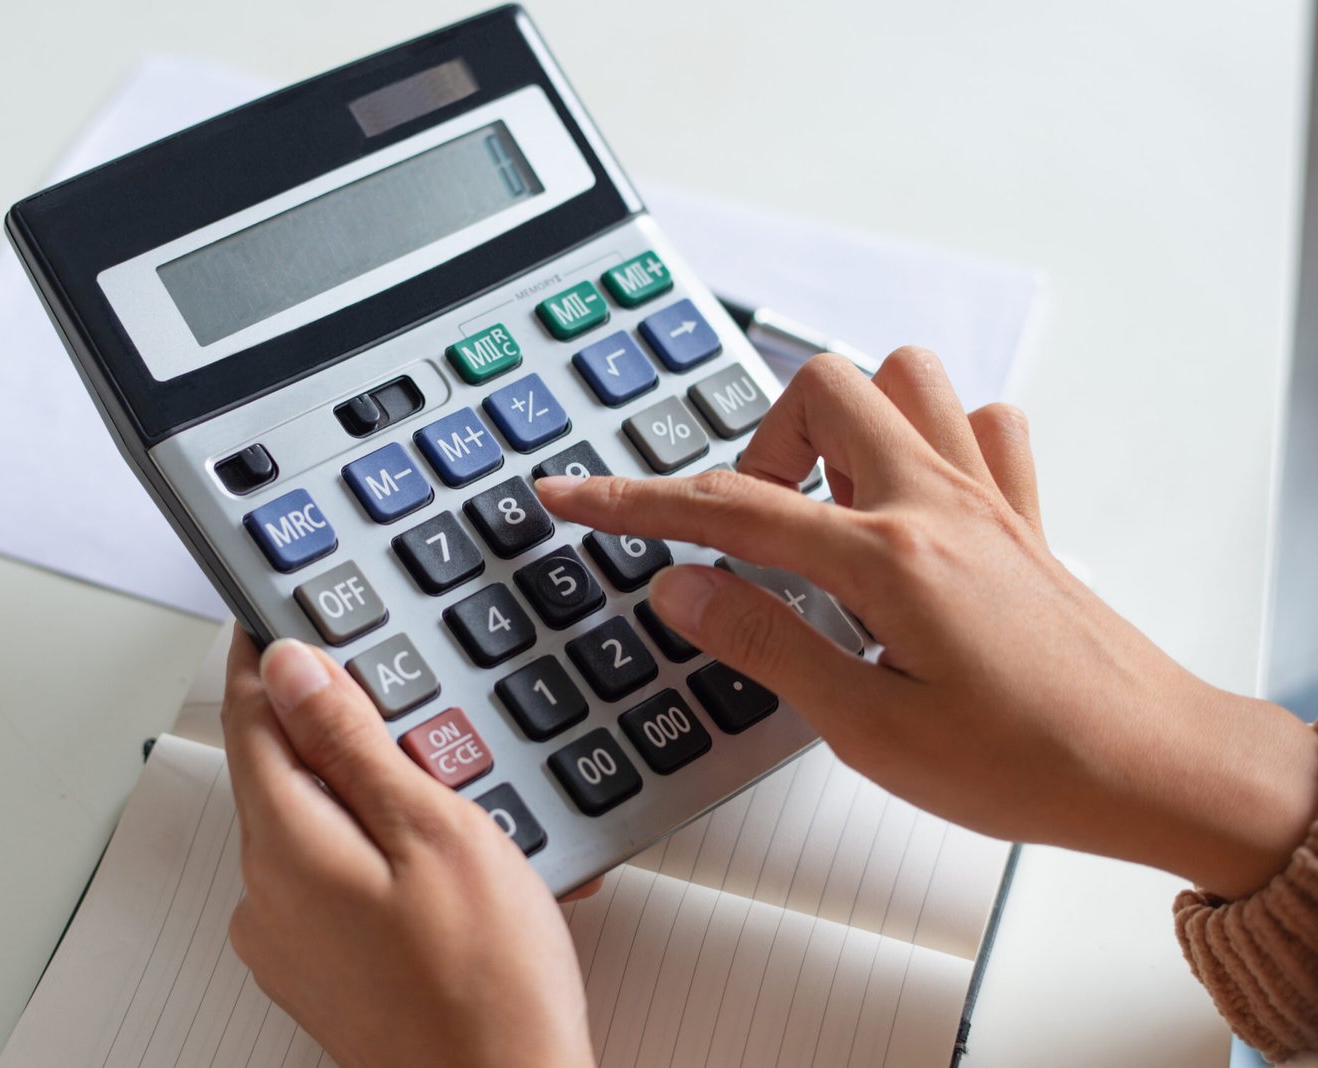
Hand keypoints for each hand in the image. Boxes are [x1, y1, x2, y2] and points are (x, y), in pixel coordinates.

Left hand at [219, 631, 594, 1067]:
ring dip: (370, 793)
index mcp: (283, 846)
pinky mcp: (320, 973)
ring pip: (316, 825)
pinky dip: (378, 851)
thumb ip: (353, 743)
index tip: (274, 612)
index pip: (250, 716)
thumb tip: (294, 670)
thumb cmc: (485, 981)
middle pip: (285, 771)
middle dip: (340, 728)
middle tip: (410, 703)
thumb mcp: (434, 829)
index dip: (264, 654)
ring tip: (457, 798)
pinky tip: (449, 866)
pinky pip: (333, 880)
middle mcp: (265, 897)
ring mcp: (289, 942)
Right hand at [538, 348, 1317, 899]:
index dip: (633, 500)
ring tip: (822, 504)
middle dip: (759, 448)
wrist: (1153, 768)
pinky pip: (977, 422)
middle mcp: (936, 503)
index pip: (730, 508)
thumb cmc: (1025, 763)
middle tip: (750, 530)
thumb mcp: (868, 728)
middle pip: (820, 392)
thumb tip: (682, 588)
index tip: (571, 494)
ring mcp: (985, 496)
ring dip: (843, 421)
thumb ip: (766, 643)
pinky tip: (907, 498)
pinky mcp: (1022, 511)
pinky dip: (928, 435)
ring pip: (903, 378)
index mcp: (887, 558)